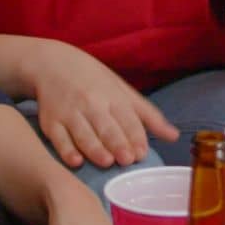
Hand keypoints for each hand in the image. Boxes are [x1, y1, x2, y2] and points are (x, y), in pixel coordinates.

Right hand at [31, 40, 178, 167]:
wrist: (50, 63)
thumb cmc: (92, 79)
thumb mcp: (121, 89)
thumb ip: (146, 114)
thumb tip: (174, 136)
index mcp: (111, 95)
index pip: (127, 117)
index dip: (135, 135)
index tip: (142, 153)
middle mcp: (91, 103)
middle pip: (106, 126)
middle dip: (117, 142)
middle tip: (127, 159)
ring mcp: (69, 112)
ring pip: (83, 133)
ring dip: (94, 147)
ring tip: (106, 161)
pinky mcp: (50, 122)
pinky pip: (58, 139)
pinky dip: (66, 150)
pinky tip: (75, 161)